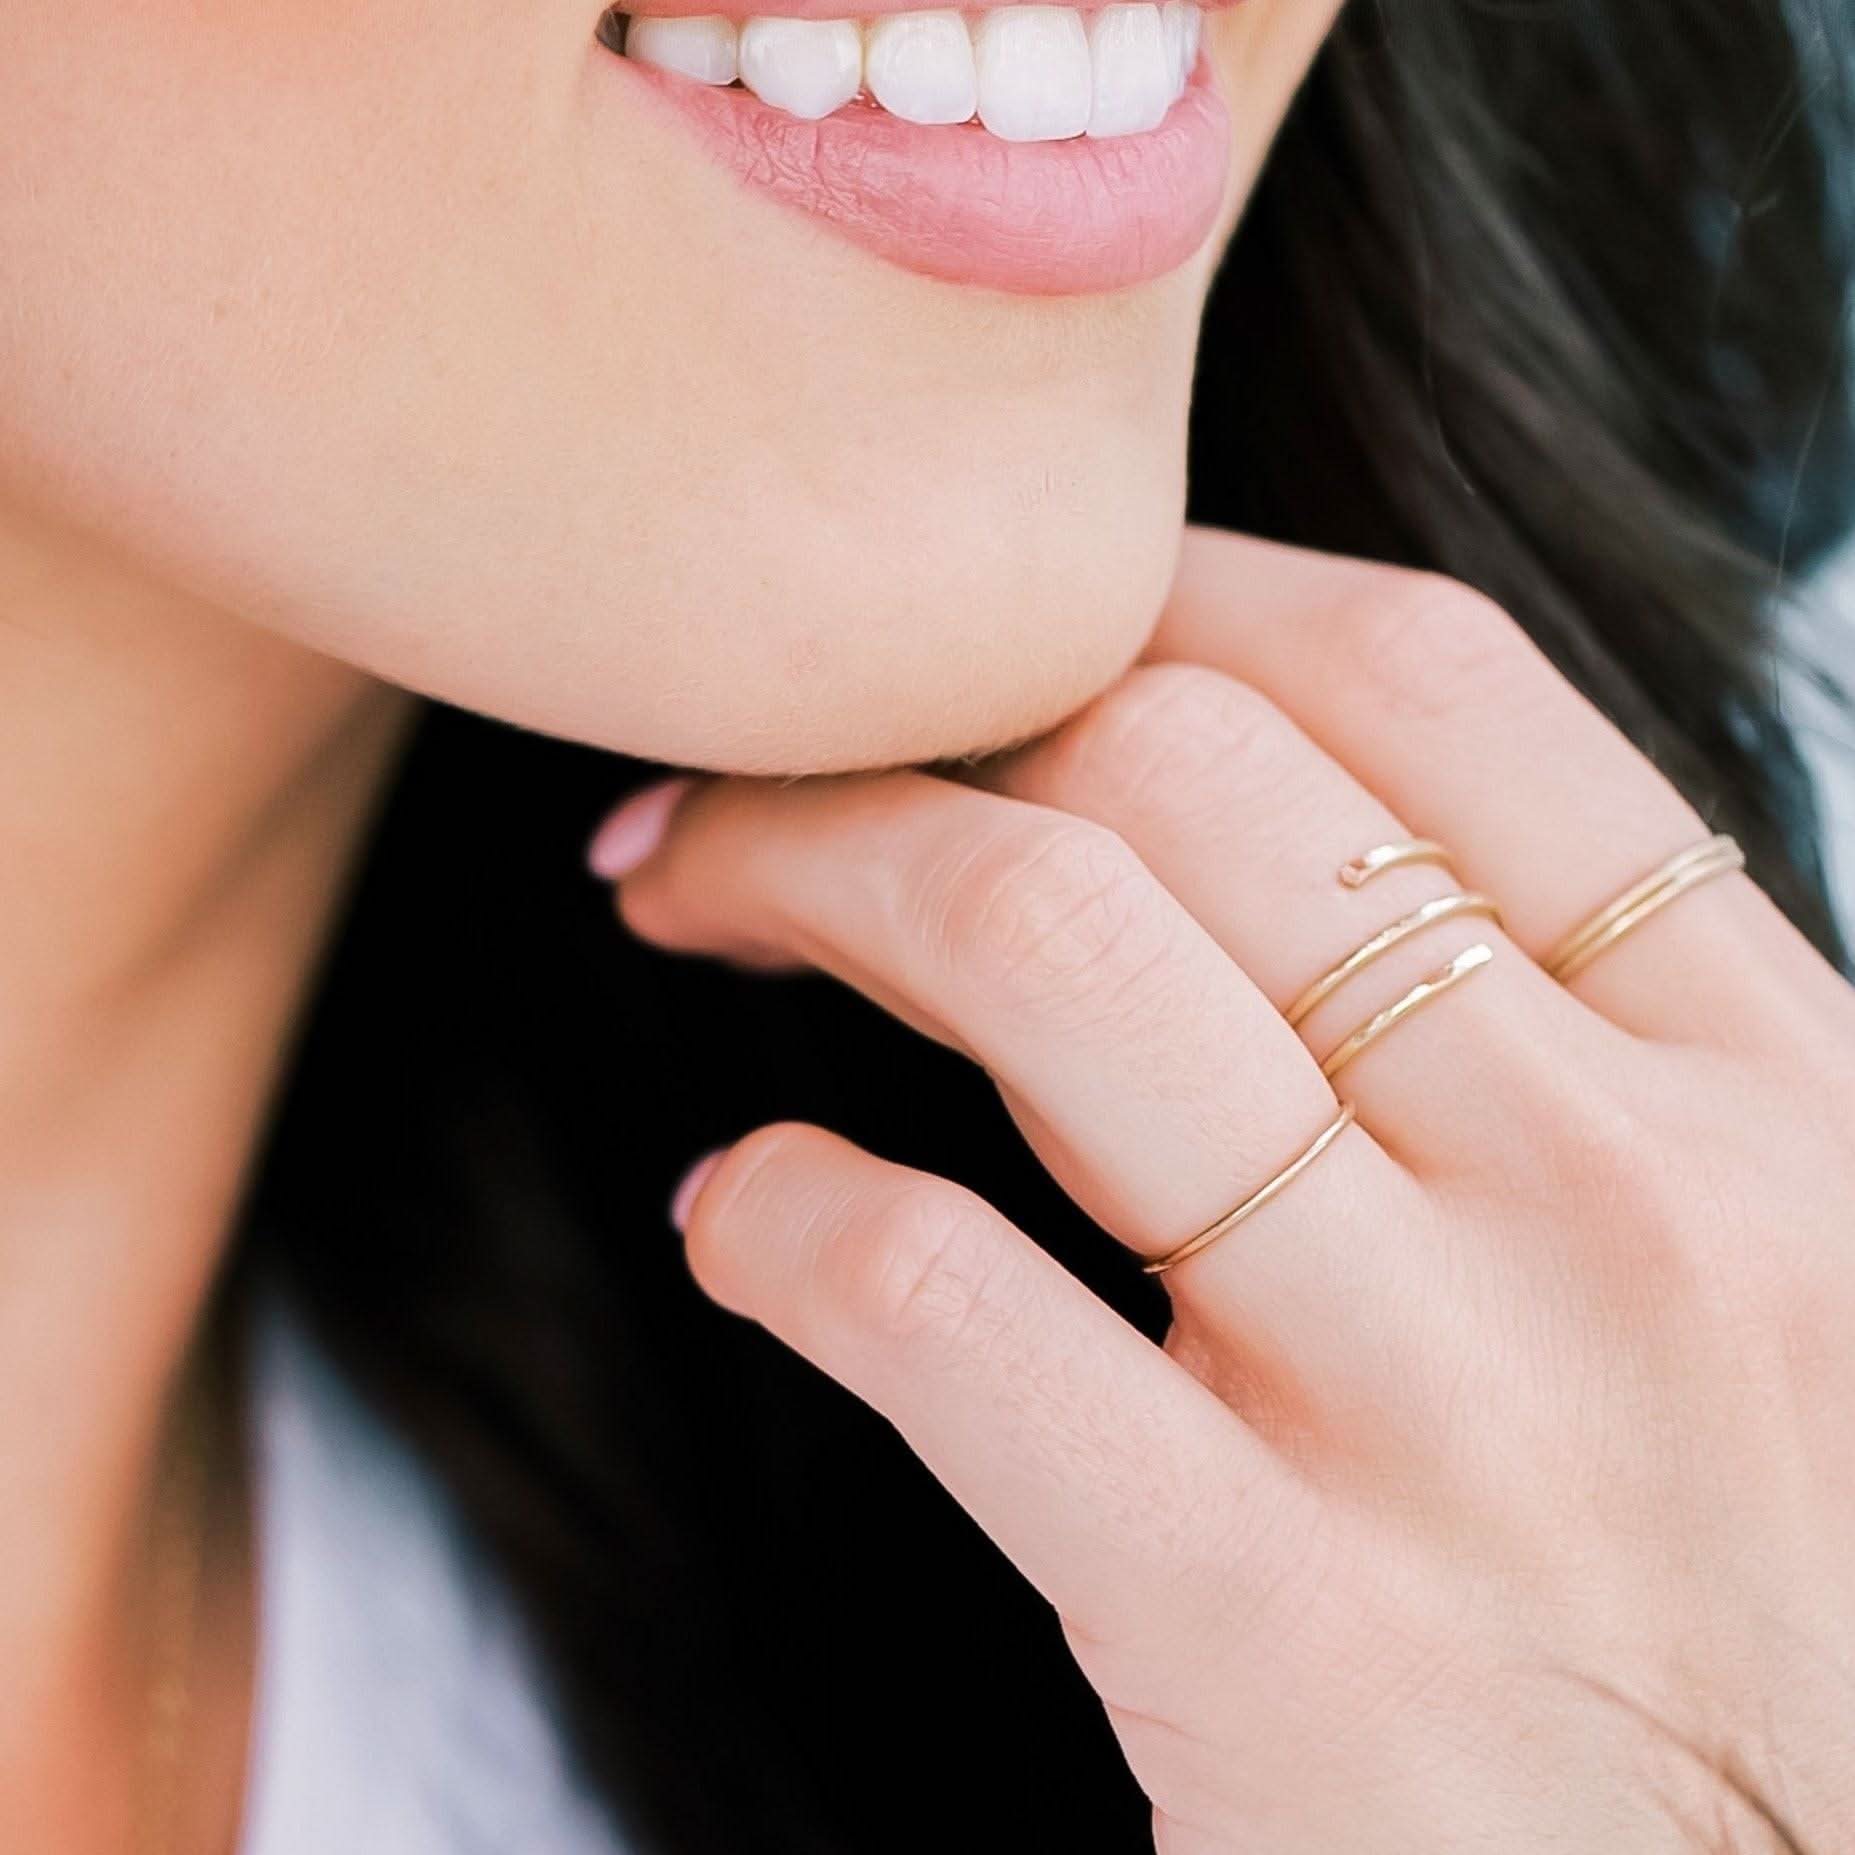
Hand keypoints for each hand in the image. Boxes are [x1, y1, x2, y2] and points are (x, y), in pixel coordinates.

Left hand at [603, 528, 1854, 1850]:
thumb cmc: (1758, 1598)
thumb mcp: (1760, 1254)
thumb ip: (1571, 1034)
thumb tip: (1259, 807)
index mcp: (1757, 1072)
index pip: (1414, 679)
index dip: (1151, 585)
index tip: (991, 626)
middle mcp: (1623, 1192)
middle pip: (1174, 767)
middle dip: (910, 725)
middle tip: (767, 776)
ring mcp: (1454, 1407)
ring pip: (1045, 949)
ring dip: (796, 869)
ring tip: (687, 895)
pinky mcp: (1287, 1639)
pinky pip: (938, 1301)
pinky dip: (775, 1214)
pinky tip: (739, 1217)